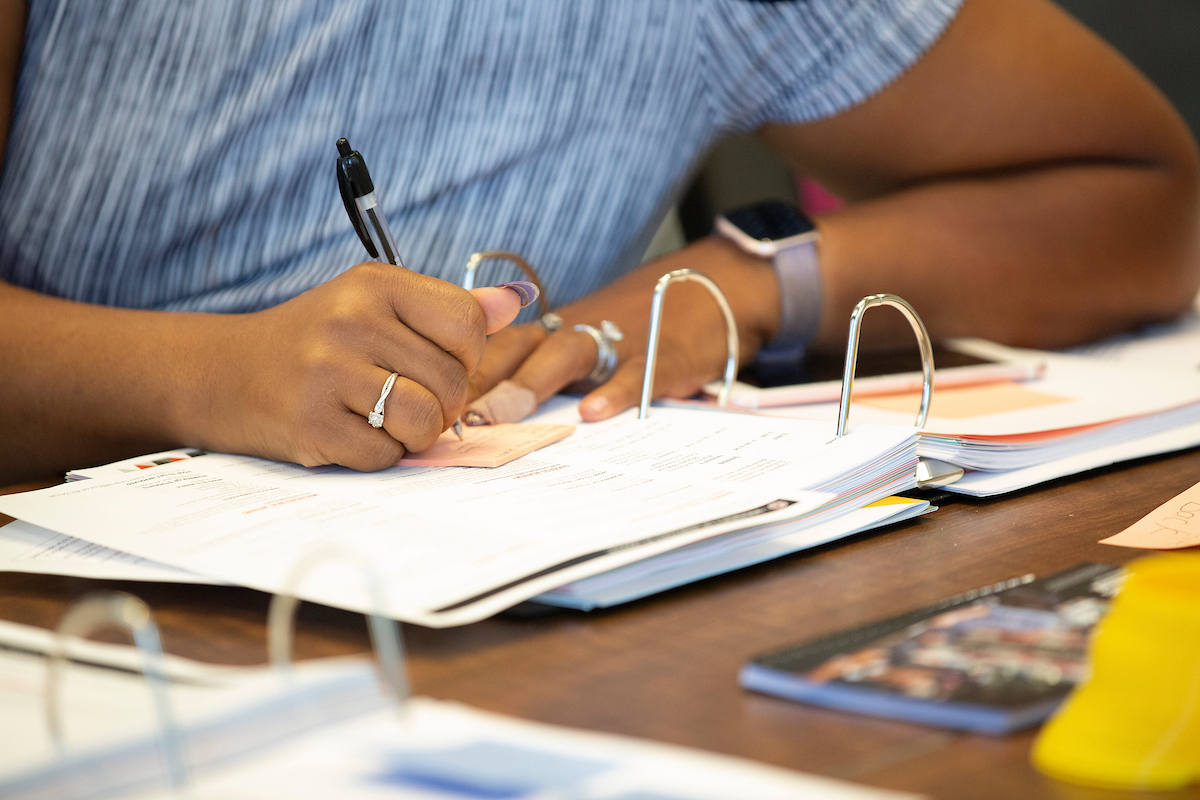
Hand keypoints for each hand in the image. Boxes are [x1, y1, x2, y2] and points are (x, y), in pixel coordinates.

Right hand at [187, 263, 531, 469]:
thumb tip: (516, 301)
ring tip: (389, 421)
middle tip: (410, 399)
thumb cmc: (317, 340)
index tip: (440, 363)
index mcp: (376, 284)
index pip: (468, 325)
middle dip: (443, 403)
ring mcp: (327, 373)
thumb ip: (449, 309)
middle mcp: (351, 321)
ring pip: (424, 421)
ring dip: (418, 434)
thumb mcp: (378, 305)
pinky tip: (353, 432)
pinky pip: (385, 455)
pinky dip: (380, 454)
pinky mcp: (311, 424)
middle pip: (451, 381)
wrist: (226, 372)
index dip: (468, 357)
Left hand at [465, 237, 781, 422]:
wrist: (711, 288)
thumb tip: (475, 418)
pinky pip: (634, 372)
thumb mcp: (581, 343)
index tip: (418, 404)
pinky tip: (595, 413)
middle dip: (474, 383)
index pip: (489, 349)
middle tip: (439, 417)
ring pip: (563, 355)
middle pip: (514, 350)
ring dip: (527, 384)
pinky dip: (615, 391)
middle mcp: (574, 329)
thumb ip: (533, 370)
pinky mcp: (661, 353)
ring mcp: (616, 339)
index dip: (453, 376)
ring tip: (497, 417)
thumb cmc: (635, 326)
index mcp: (550, 330)